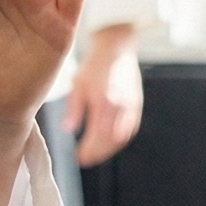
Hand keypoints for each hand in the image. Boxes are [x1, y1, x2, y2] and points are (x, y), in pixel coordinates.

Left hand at [64, 24, 143, 164]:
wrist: (116, 46)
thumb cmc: (94, 64)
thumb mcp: (77, 84)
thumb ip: (74, 109)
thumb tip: (68, 129)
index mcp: (105, 101)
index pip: (98, 136)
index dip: (89, 151)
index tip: (78, 158)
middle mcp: (121, 106)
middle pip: (112, 141)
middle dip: (98, 154)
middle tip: (85, 160)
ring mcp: (132, 105)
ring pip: (123, 137)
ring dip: (109, 150)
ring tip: (95, 154)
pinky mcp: (137, 103)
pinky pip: (131, 128)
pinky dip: (120, 140)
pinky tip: (110, 143)